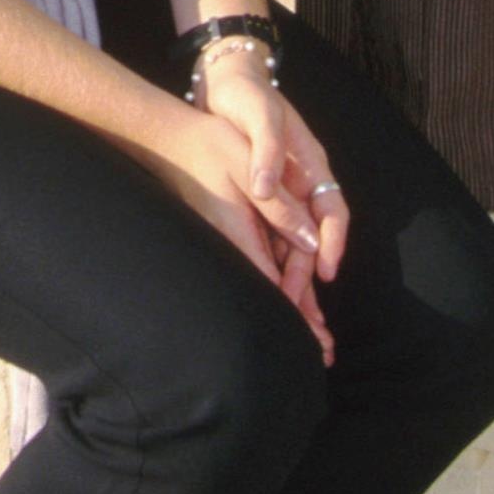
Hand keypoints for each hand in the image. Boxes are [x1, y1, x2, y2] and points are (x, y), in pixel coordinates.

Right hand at [139, 95, 338, 362]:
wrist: (167, 139)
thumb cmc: (208, 146)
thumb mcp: (248, 167)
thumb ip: (280, 206)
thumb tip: (313, 241)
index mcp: (242, 235)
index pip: (275, 287)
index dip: (298, 318)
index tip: (317, 346)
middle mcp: (235, 244)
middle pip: (272, 293)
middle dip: (300, 323)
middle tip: (326, 355)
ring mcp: (232, 239)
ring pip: (268, 280)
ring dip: (293, 306)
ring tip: (317, 334)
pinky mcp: (231, 231)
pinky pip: (262, 263)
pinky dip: (281, 283)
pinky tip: (291, 294)